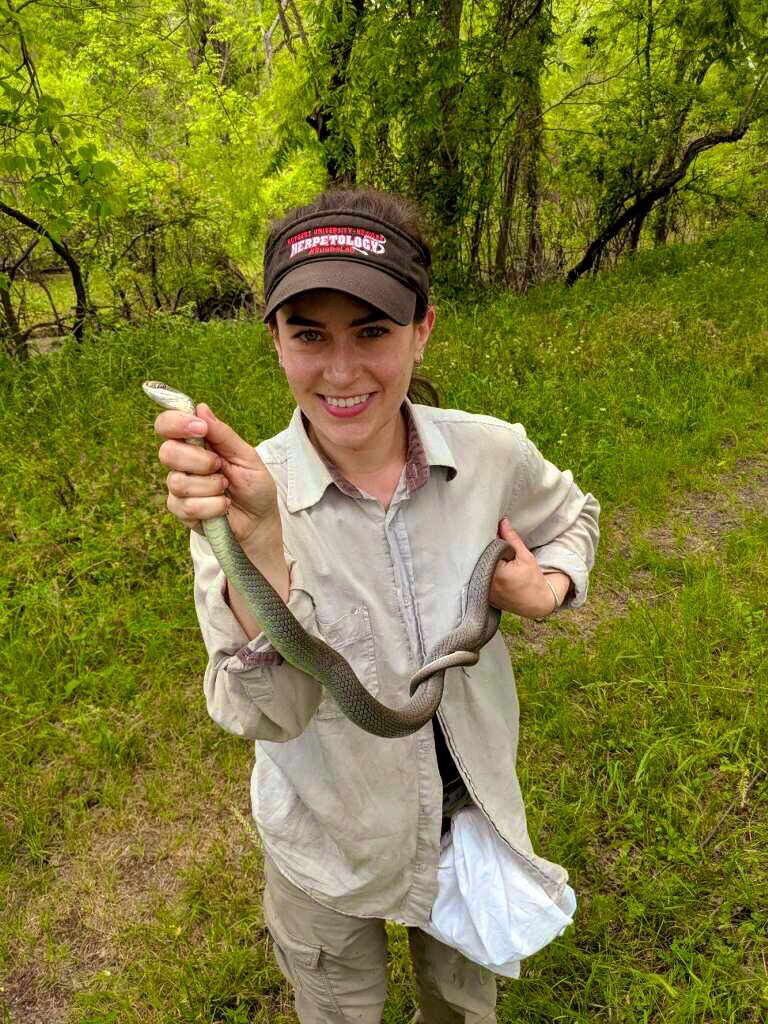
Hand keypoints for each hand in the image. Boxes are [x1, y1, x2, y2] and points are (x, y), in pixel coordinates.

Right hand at [154, 402, 279, 546]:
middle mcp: (181, 463)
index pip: (167, 425)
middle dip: (199, 460)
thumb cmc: (254, 485)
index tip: (200, 428)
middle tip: (220, 466)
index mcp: (195, 443)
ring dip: (211, 486)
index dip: (176, 423)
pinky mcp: (181, 511)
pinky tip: (224, 506)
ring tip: (226, 488)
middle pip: (167, 452)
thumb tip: (201, 408)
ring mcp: (178, 488)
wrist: (260, 520)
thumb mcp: (246, 456)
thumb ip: (223, 435)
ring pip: (178, 482)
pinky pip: (188, 506)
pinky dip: (214, 506)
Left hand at [489, 519, 570, 618]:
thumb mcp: (525, 556)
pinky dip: (482, 575)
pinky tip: (489, 570)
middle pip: (479, 562)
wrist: (537, 602)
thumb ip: (512, 539)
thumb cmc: (533, 579)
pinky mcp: (485, 597)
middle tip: (489, 545)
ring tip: (491, 558)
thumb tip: (503, 522)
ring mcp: (485, 593)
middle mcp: (488, 584)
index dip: (487, 543)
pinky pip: (479, 582)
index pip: (485, 551)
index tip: (490, 535)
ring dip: (482, 564)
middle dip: (483, 553)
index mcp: (497, 574)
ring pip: (478, 572)